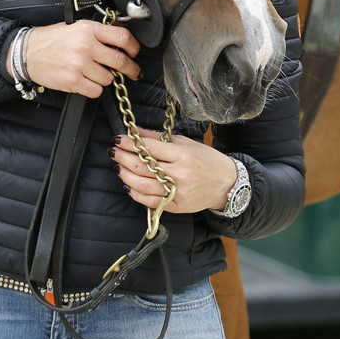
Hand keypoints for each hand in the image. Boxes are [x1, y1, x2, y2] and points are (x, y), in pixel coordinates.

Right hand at [7, 19, 139, 97]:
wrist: (28, 53)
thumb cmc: (53, 40)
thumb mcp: (77, 27)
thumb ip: (99, 33)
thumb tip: (122, 40)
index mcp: (89, 29)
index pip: (122, 37)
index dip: (134, 47)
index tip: (135, 53)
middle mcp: (86, 46)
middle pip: (120, 61)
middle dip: (131, 69)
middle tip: (133, 72)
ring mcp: (79, 65)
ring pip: (108, 78)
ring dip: (106, 78)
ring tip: (96, 72)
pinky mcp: (73, 81)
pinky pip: (96, 90)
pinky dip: (95, 88)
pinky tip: (87, 81)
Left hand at [109, 128, 238, 215]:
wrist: (226, 184)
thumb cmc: (206, 159)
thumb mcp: (185, 143)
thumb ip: (159, 138)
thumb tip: (136, 131)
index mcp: (183, 155)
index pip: (150, 148)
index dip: (131, 143)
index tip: (118, 139)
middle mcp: (179, 174)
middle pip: (143, 167)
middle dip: (124, 158)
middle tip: (113, 152)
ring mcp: (177, 193)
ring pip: (143, 186)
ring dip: (126, 175)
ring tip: (118, 167)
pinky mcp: (176, 207)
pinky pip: (150, 202)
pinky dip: (136, 193)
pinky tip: (129, 185)